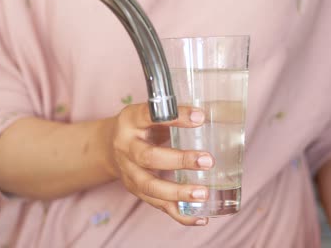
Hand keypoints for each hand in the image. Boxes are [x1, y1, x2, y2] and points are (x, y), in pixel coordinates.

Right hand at [109, 103, 213, 225]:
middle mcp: (126, 148)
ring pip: (150, 187)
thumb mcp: (152, 114)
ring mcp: (129, 173)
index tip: (200, 117)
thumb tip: (219, 112)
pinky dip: (180, 214)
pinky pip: (158, 206)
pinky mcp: (137, 192)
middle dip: (179, 160)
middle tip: (207, 161)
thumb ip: (176, 113)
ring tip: (203, 194)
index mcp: (130, 121)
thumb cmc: (142, 127)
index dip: (175, 117)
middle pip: (148, 157)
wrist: (111, 147)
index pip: (149, 116)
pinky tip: (201, 217)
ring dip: (178, 193)